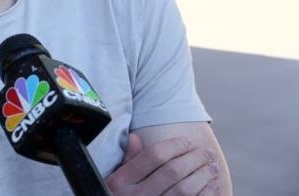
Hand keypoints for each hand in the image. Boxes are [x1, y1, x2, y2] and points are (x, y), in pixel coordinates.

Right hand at [106, 133, 220, 194]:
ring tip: (212, 167)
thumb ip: (128, 160)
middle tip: (206, 152)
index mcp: (121, 181)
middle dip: (194, 158)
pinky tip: (212, 185)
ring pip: (186, 189)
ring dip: (204, 175)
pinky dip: (207, 193)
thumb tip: (135, 137)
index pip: (154, 155)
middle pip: (173, 170)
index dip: (175, 145)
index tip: (187, 141)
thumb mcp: (116, 179)